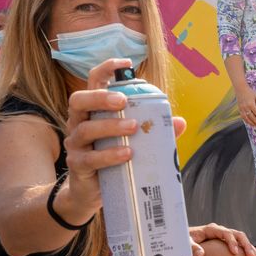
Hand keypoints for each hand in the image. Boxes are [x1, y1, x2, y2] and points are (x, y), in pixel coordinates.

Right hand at [59, 58, 141, 218]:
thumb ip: (155, 131)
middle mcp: (79, 123)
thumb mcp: (133, 141)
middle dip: (100, 97)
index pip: (93, 82)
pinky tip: (127, 154)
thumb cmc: (114, 158)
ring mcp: (75, 144)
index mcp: (93, 111)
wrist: (92, 192)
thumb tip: (180, 122)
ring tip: (133, 127)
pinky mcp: (77, 165)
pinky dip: (109, 155)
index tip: (125, 63)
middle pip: (78, 100)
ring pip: (86, 129)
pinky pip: (91, 158)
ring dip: (111, 126)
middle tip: (123, 100)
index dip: (106, 69)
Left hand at [188, 223, 255, 255]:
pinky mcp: (225, 243)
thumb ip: (192, 248)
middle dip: (246, 245)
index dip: (231, 242)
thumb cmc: (184, 242)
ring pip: (241, 239)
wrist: (183, 240)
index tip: (235, 253)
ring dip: (249, 248)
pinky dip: (246, 251)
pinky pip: (238, 245)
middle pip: (237, 235)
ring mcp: (223, 236)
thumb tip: (200, 255)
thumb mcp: (186, 244)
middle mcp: (220, 231)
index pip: (226, 233)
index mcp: (211, 229)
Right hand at [236, 88, 255, 128]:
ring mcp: (242, 109)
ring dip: (252, 123)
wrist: (240, 89)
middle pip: (252, 117)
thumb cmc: (250, 92)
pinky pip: (243, 117)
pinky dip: (246, 121)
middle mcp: (246, 108)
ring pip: (247, 119)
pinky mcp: (239, 109)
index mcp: (251, 104)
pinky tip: (250, 123)